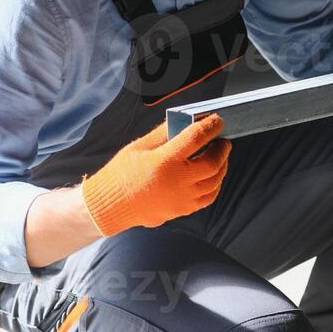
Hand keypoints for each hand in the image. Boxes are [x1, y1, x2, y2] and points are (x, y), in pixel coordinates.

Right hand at [80, 114, 231, 235]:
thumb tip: (185, 121)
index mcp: (164, 160)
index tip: (218, 121)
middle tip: (223, 141)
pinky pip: (208, 198)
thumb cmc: (121, 174)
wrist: (109, 205)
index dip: (211, 127)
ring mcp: (182, 198)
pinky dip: (215, 185)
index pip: (196, 138)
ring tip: (220, 157)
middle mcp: (177, 181)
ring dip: (222, 167)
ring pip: (214, 182)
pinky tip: (213, 176)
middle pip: (213, 163)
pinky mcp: (181, 210)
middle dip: (222, 149)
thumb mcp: (138, 147)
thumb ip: (163, 133)